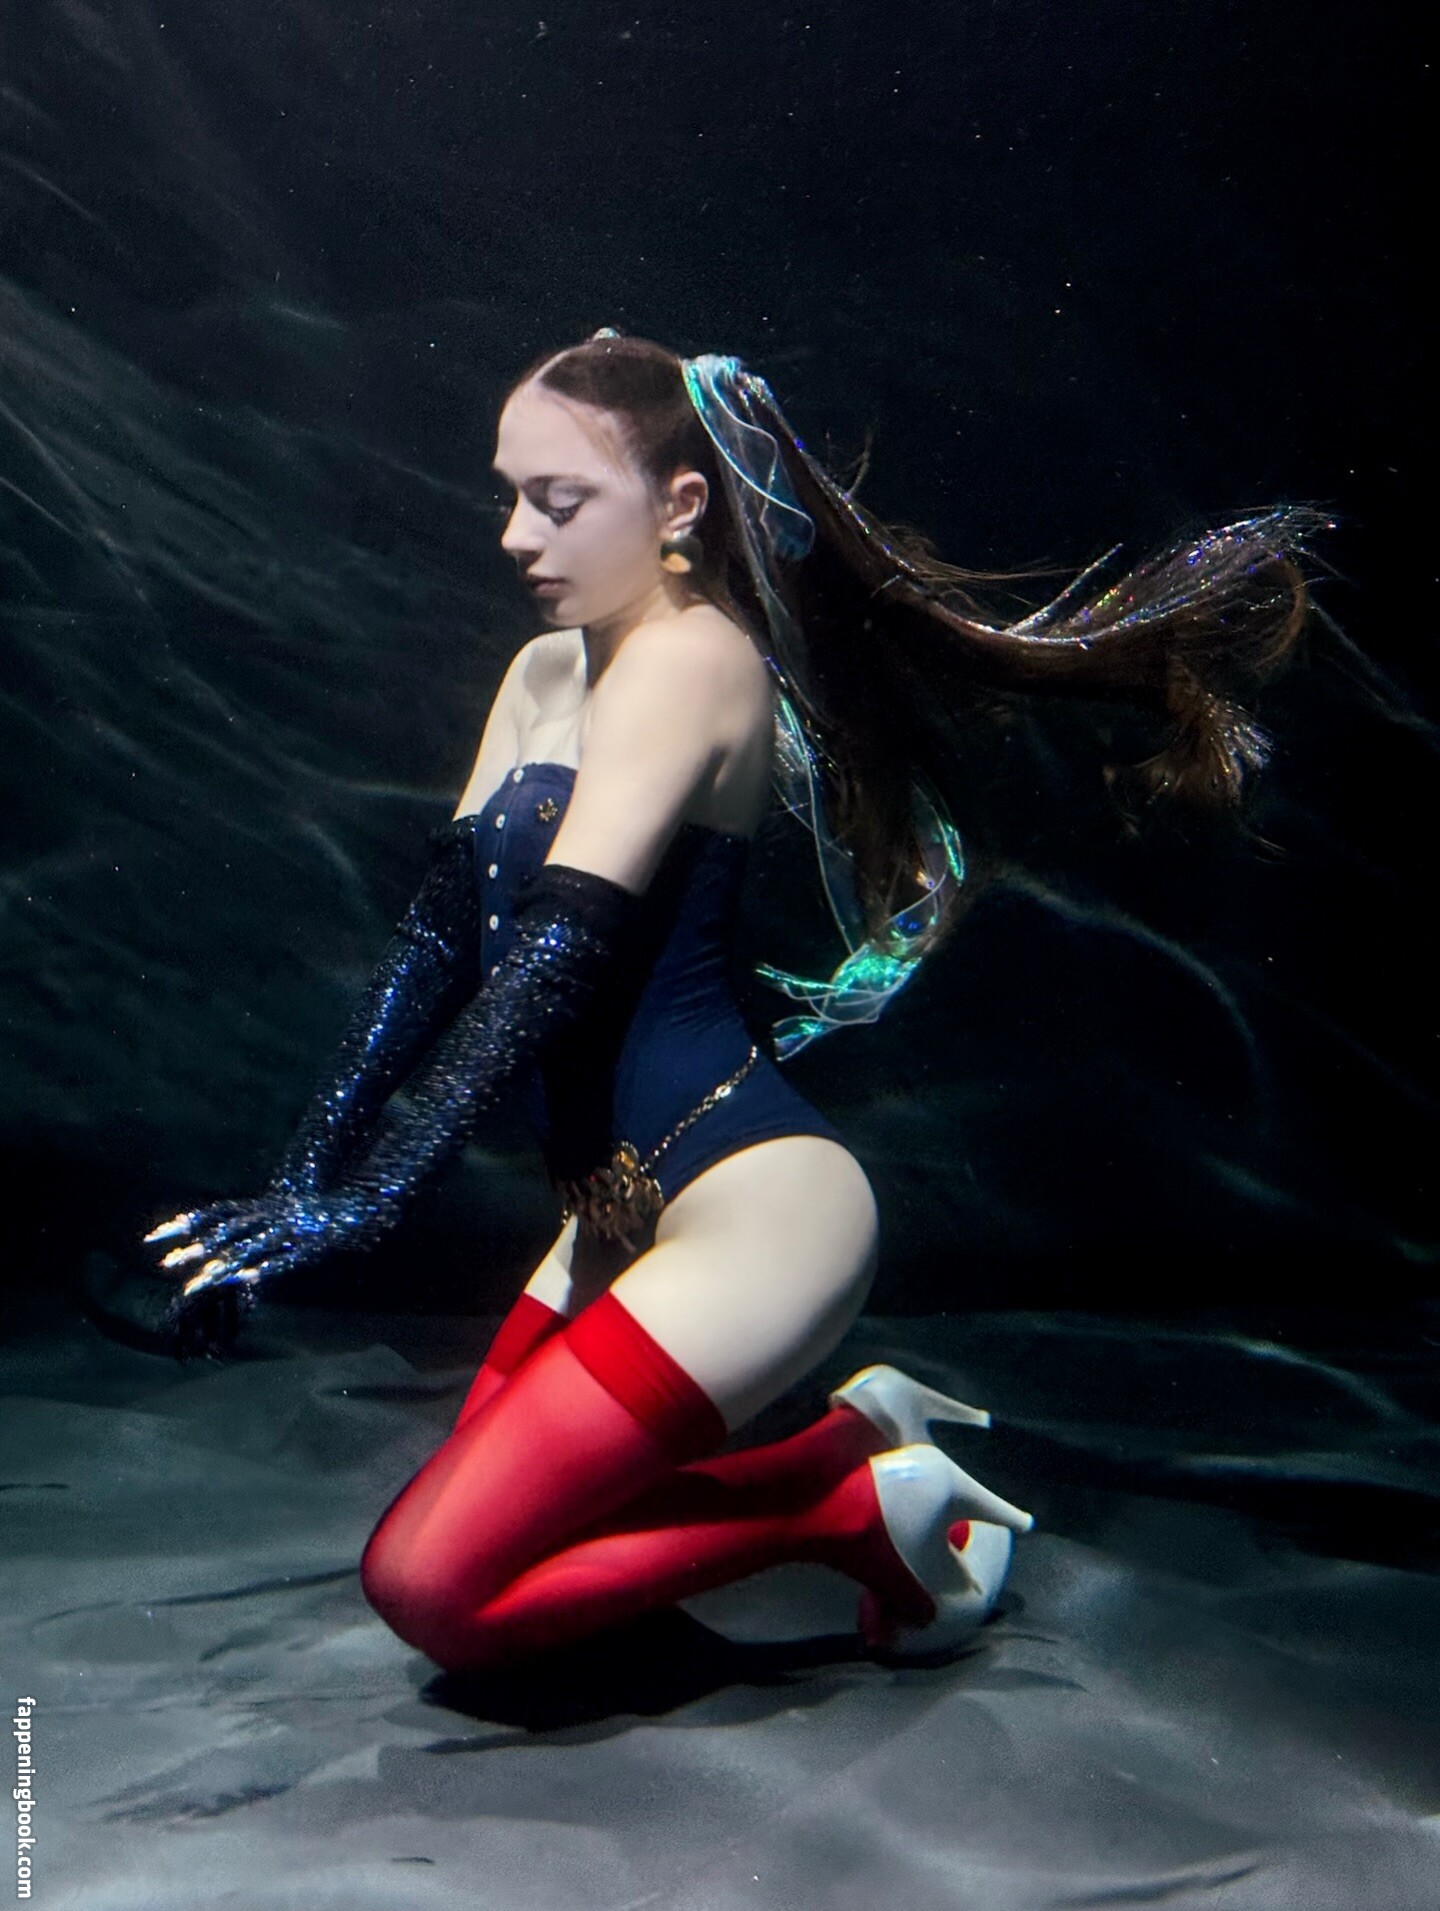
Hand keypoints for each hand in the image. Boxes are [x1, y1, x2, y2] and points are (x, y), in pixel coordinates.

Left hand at [142, 1188, 379, 1296]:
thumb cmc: (311, 1214)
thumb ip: (248, 1223)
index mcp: (258, 1206)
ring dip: (220, 1265)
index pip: (213, 1213)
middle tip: (165, 1263)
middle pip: (225, 1231)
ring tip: (196, 1281)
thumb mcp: (275, 1212)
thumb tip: (213, 1236)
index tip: (152, 1237)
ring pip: (247, 1248)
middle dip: (195, 1247)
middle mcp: (267, 1215)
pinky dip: (260, 1269)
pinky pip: (278, 1261)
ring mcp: (285, 1231)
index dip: (183, 1223)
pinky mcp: (303, 1248)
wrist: (354, 1207)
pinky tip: (242, 1280)